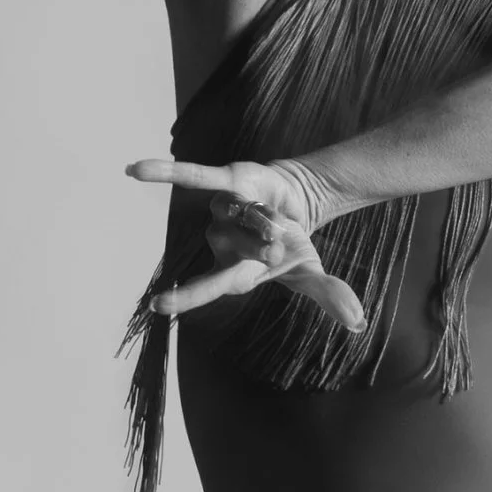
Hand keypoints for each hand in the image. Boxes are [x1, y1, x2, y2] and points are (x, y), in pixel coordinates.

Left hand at [125, 153, 366, 330]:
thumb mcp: (311, 273)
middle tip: (280, 238)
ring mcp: (220, 215)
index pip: (209, 286)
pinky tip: (135, 170)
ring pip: (236, 212)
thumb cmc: (292, 248)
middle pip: (239, 241)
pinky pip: (194, 177)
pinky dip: (167, 172)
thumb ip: (328, 296)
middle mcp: (220, 245)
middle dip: (265, 238)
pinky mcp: (225, 182)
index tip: (158, 306)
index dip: (186, 296)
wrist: (297, 207)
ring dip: (260, 215)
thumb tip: (356, 321)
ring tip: (275, 216)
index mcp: (235, 272)